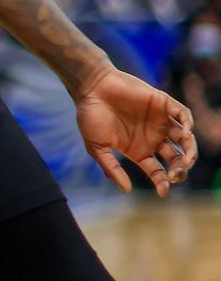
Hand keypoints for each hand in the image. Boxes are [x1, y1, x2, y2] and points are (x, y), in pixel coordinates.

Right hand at [75, 68, 197, 197]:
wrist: (91, 88)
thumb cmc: (91, 117)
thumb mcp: (97, 147)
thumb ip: (111, 168)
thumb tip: (127, 190)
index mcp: (138, 150)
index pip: (157, 171)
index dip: (162, 182)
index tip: (163, 191)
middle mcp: (153, 137)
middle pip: (176, 158)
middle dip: (180, 169)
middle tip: (176, 174)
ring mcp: (160, 121)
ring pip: (185, 139)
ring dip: (190, 151)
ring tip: (186, 160)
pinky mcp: (163, 104)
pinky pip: (183, 114)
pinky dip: (189, 124)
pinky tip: (187, 133)